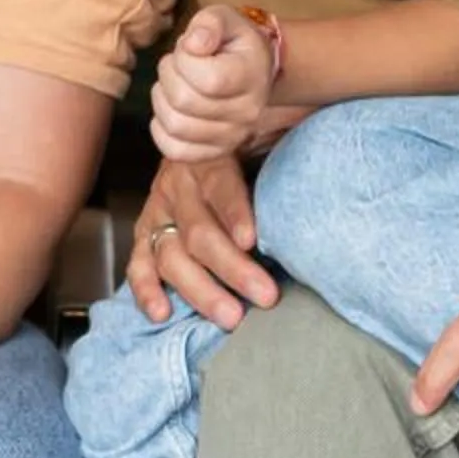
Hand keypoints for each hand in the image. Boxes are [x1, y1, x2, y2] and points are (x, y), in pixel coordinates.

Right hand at [126, 155, 276, 328]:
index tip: (252, 240)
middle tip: (265, 296)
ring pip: (171, 255)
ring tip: (230, 317)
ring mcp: (159, 211)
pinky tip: (163, 313)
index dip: (234, 213)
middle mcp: (178, 185)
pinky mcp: (146, 234)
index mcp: (209, 156)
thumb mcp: (265, 139)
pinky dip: (147, 290)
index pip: (220, 185)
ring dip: (200, 290)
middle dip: (232, 268)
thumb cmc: (248, 149)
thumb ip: (282, 153)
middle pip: (199, 232)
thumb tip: (319, 170)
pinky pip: (139, 264)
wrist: (201, 141)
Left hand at [150, 7, 275, 161]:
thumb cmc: (232, 42)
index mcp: (251, 76)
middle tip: (176, 64)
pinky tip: (170, 110)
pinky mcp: (215, 152)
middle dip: (168, 75)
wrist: (252, 70)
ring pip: (175, 126)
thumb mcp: (223, 18)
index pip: (208, 79)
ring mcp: (232, 137)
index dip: (184, 60)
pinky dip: (162, 130)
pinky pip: (175, 150)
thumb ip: (208, 24)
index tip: (187, 48)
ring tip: (173, 84)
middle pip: (184, 102)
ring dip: (161, 100)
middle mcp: (246, 113)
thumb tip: (193, 45)